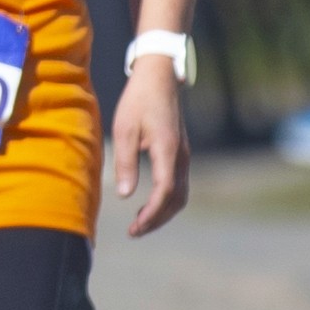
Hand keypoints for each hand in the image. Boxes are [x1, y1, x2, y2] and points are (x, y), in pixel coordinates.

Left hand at [110, 54, 191, 236]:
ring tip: (140, 224)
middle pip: (176, 199)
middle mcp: (181, 156)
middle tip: (134, 232)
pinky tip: (149, 205)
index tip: (134, 228)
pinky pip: (179, 185)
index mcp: (168, 150)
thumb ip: (126, 162)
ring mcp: (184, 155)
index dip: (151, 214)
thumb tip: (125, 196)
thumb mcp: (125, 129)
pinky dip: (167, 201)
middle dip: (157, 220)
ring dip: (163, 213)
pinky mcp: (181, 153)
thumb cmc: (138, 100)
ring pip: (181, 195)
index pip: (164, 192)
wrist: (159, 77)